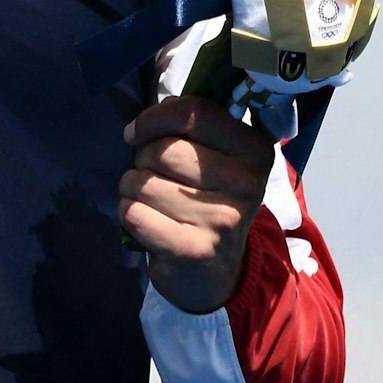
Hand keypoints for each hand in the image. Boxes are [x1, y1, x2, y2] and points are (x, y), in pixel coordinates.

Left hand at [119, 95, 276, 313]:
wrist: (216, 271)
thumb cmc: (207, 199)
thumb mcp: (217, 157)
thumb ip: (194, 125)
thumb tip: (151, 111)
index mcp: (255, 149)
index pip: (195, 112)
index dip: (154, 118)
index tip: (137, 132)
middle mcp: (247, 183)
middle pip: (164, 149)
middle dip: (142, 157)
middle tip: (150, 173)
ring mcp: (222, 219)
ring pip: (143, 181)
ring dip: (131, 187)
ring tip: (150, 199)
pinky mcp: (193, 250)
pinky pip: (134, 213)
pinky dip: (128, 212)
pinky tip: (146, 221)